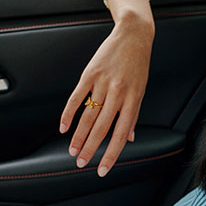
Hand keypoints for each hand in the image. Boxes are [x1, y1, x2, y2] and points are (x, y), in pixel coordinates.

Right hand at [59, 11, 153, 176]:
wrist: (133, 35)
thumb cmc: (138, 64)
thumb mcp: (142, 89)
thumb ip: (133, 114)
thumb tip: (129, 138)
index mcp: (133, 98)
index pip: (121, 133)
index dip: (111, 153)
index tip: (102, 169)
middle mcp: (118, 92)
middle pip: (101, 127)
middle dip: (90, 148)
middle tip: (80, 162)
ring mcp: (103, 82)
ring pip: (88, 115)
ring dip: (78, 135)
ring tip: (72, 150)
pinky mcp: (90, 73)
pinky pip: (77, 97)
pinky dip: (68, 113)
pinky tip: (63, 127)